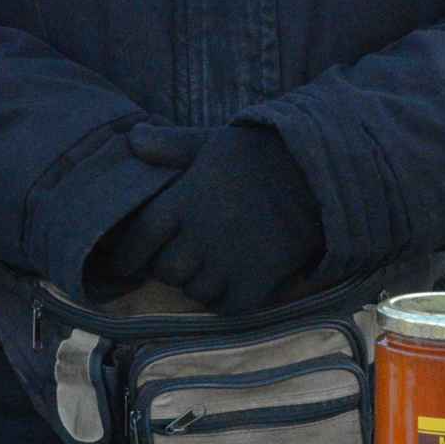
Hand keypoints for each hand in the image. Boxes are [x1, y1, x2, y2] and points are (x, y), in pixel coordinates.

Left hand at [92, 121, 322, 312]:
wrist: (320, 173)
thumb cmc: (261, 154)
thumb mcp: (211, 142)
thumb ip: (170, 145)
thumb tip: (131, 137)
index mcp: (185, 200)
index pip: (139, 237)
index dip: (128, 253)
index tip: (124, 261)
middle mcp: (202, 235)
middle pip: (166, 270)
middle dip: (165, 267)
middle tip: (174, 259)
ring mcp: (230, 262)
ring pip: (194, 291)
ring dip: (194, 284)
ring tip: (203, 269)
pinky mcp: (258, 281)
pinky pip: (226, 306)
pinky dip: (222, 300)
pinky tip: (227, 284)